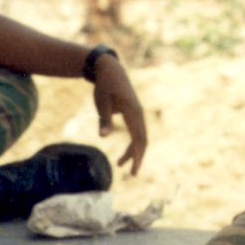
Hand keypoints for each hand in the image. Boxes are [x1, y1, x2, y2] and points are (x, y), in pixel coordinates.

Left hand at [91, 53, 148, 175]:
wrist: (111, 70)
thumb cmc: (105, 86)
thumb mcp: (101, 103)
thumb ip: (104, 120)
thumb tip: (103, 137)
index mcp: (132, 111)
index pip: (138, 137)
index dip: (137, 154)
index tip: (133, 169)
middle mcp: (138, 113)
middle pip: (143, 140)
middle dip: (138, 157)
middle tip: (132, 174)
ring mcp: (138, 113)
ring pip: (140, 137)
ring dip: (134, 152)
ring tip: (120, 164)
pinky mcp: (134, 113)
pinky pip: (137, 132)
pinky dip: (132, 144)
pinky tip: (124, 154)